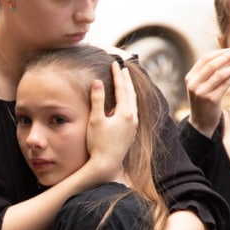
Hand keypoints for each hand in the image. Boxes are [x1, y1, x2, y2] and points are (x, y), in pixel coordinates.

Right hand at [84, 61, 137, 177]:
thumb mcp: (96, 119)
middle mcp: (133, 118)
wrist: (106, 165)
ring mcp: (133, 126)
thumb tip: (98, 81)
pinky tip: (126, 104)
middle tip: (123, 69)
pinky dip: (130, 102)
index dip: (117, 75)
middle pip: (131, 94)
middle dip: (126, 81)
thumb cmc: (98, 143)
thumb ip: (97, 99)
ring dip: (130, 91)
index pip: (122, 89)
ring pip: (134, 103)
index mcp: (125, 113)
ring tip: (126, 83)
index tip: (114, 64)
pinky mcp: (131, 133)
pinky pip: (133, 111)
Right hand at [185, 47, 229, 134]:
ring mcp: (201, 92)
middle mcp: (193, 83)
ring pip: (219, 74)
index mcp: (190, 77)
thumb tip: (228, 56)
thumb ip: (209, 73)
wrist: (201, 123)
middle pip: (212, 64)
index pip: (205, 59)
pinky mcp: (210, 100)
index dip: (219, 52)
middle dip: (228, 56)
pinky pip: (225, 84)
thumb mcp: (202, 86)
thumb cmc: (205, 102)